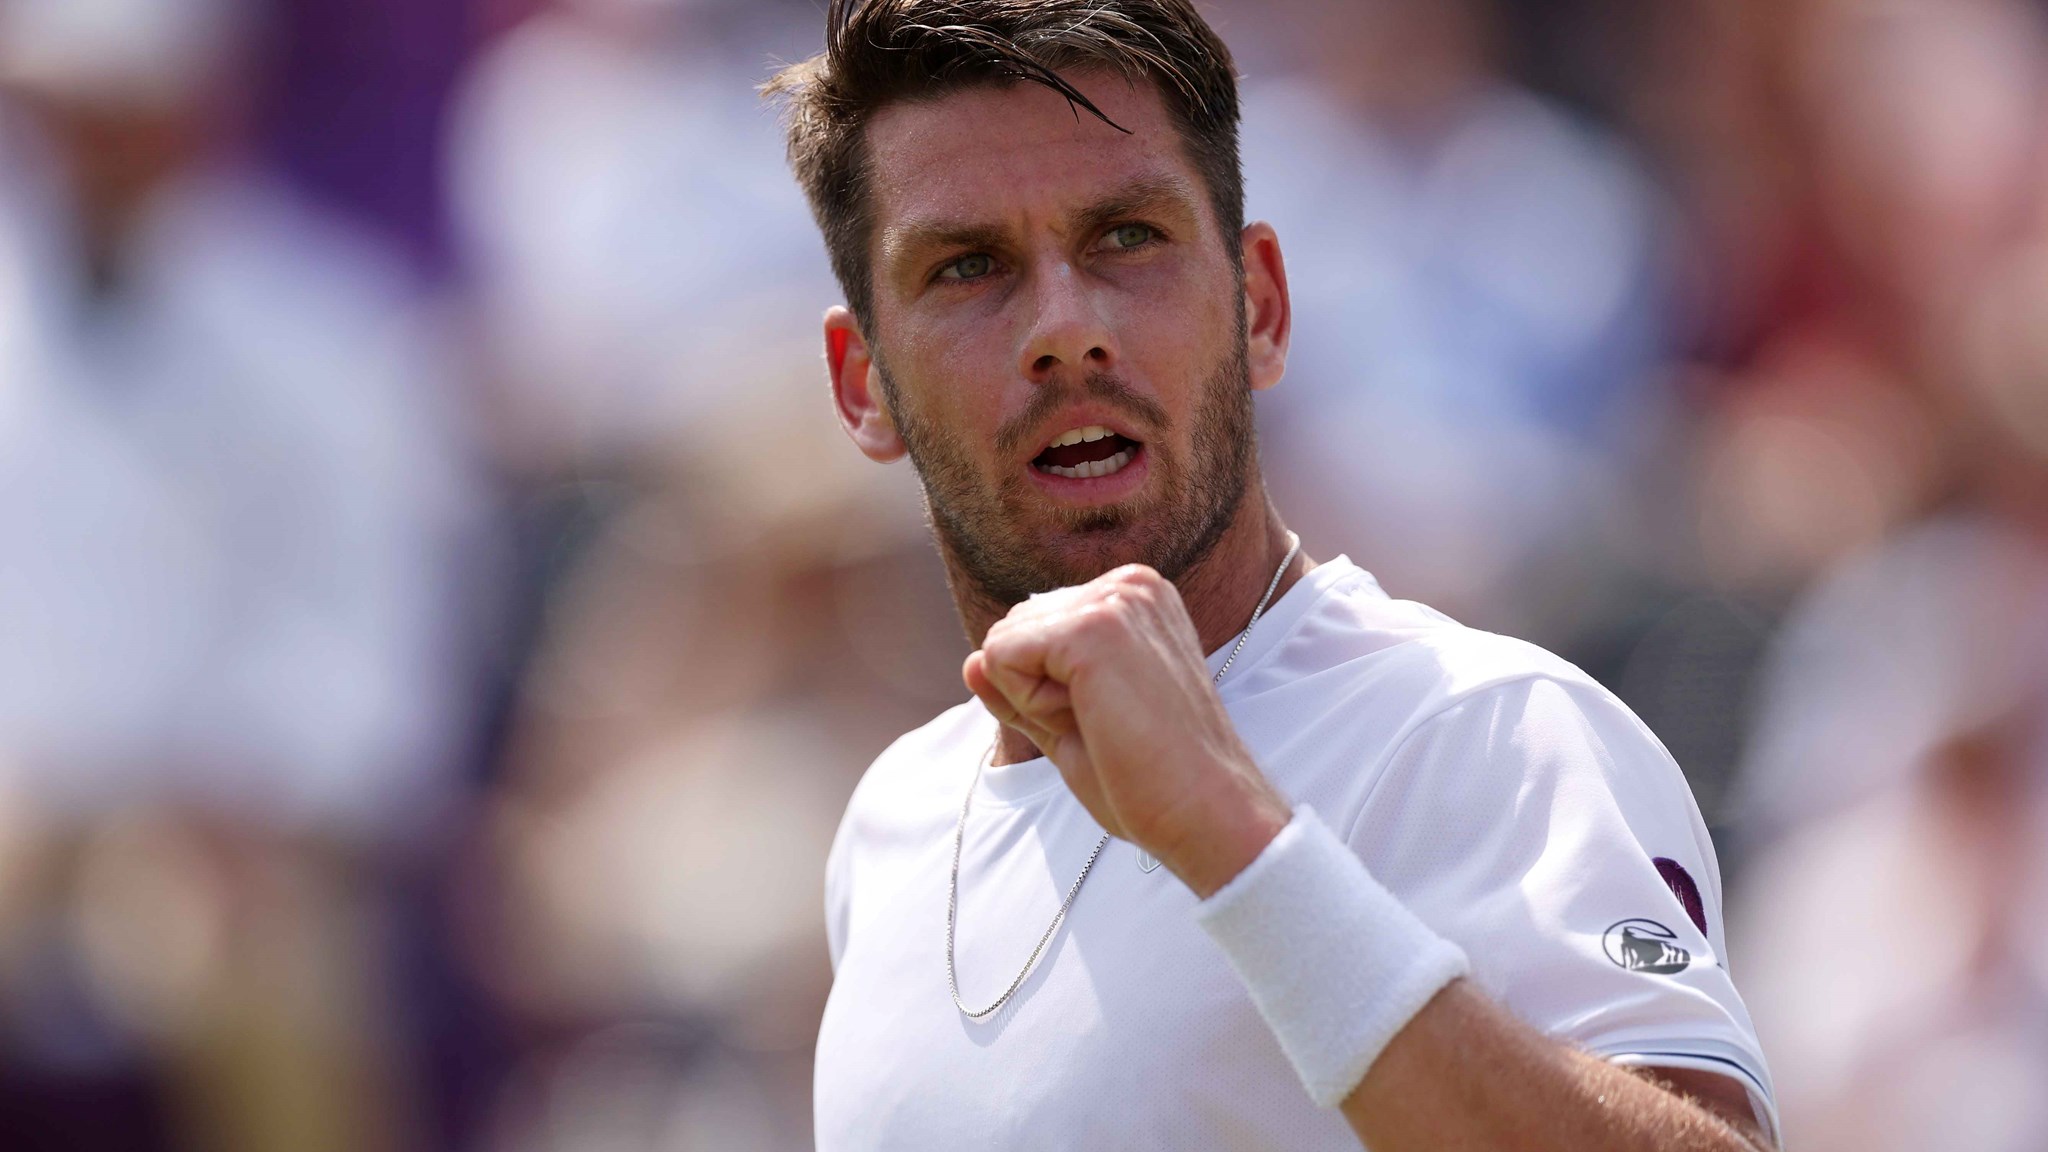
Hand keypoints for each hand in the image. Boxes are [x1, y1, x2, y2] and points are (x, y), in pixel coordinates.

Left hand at [962, 565, 1290, 896]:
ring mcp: (1114, 598)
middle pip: (1012, 630)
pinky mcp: (1094, 625)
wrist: (1208, 812)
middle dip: (1036, 692)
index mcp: (1134, 597)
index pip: (1033, 629)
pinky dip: (1029, 704)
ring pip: (1003, 644)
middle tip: (1109, 727)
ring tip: (1106, 724)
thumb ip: (1022, 689)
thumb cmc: (1150, 778)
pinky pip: (1000, 657)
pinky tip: (1092, 722)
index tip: (1115, 719)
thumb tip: (971, 661)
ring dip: (1035, 701)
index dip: (1049, 692)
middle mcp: (1128, 583)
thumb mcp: (1072, 724)